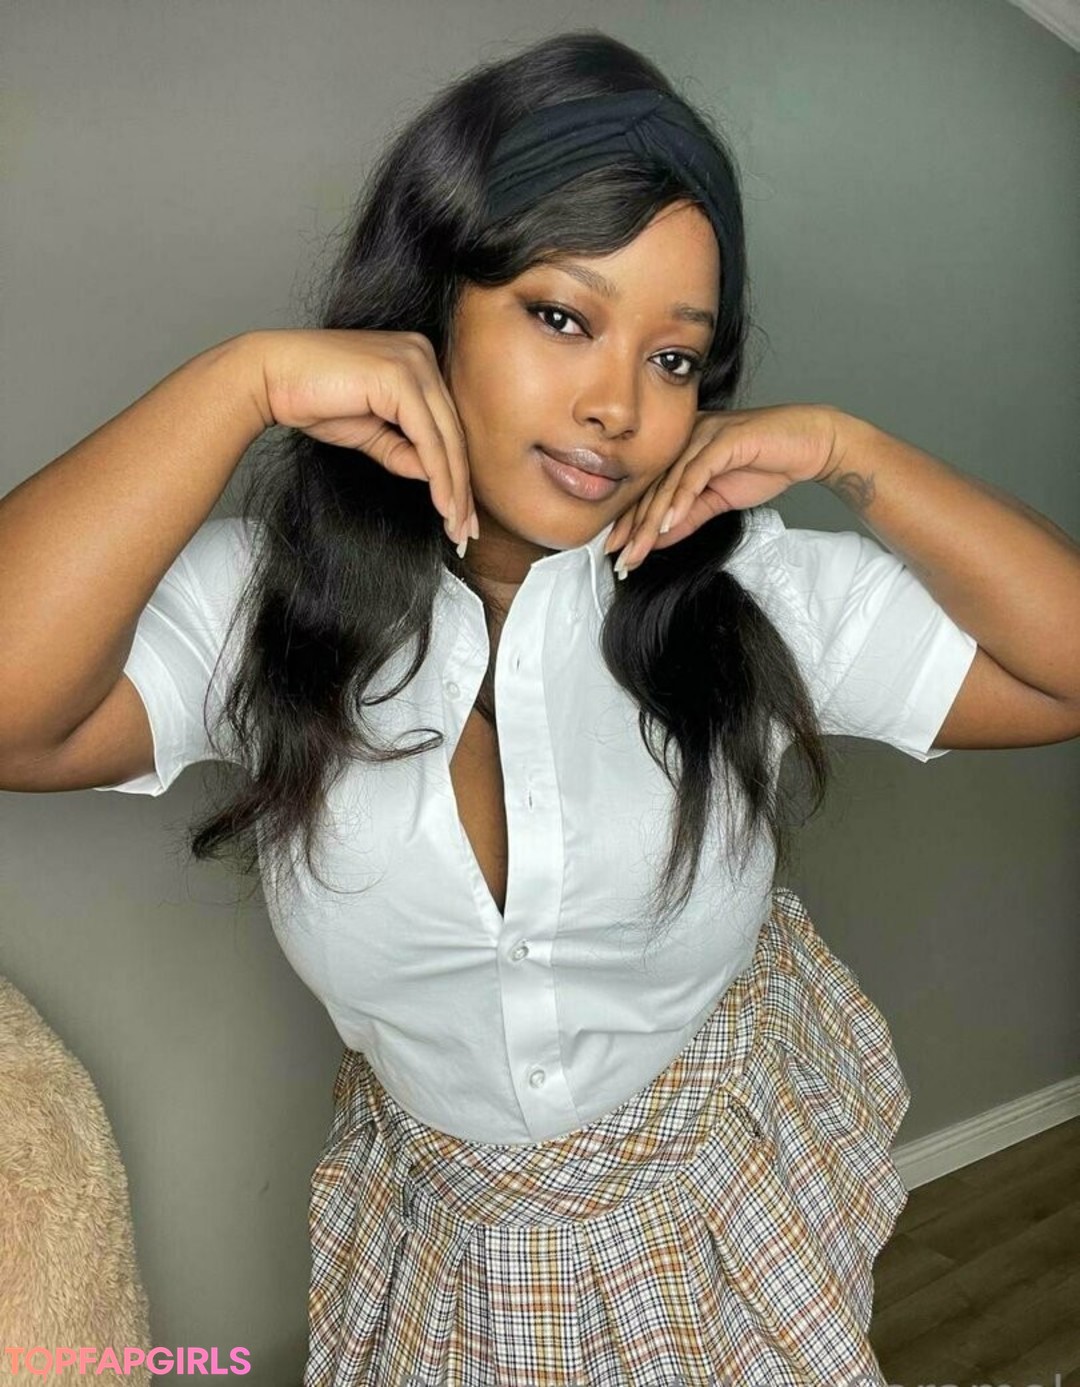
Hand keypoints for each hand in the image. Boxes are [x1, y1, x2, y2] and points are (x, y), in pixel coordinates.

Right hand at [250, 327, 476, 548]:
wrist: (268, 377)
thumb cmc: (312, 399)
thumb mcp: (368, 432)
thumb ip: (402, 451)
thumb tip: (432, 477)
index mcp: (417, 361)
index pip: (447, 425)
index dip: (458, 473)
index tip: (461, 514)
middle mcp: (421, 355)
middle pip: (453, 433)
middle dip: (462, 488)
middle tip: (466, 532)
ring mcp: (413, 362)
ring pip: (446, 439)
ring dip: (454, 490)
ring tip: (456, 528)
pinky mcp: (400, 378)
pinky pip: (428, 439)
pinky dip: (438, 477)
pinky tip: (442, 505)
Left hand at [603, 403, 843, 572]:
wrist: (811, 444)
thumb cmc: (766, 464)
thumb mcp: (718, 500)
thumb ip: (688, 516)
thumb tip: (656, 539)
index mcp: (682, 449)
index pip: (649, 489)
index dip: (631, 522)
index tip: (617, 553)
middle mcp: (687, 437)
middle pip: (653, 487)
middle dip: (634, 528)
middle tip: (621, 559)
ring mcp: (705, 434)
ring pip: (670, 482)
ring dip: (652, 520)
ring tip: (638, 550)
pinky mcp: (726, 438)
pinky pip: (696, 471)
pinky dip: (682, 498)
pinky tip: (668, 523)